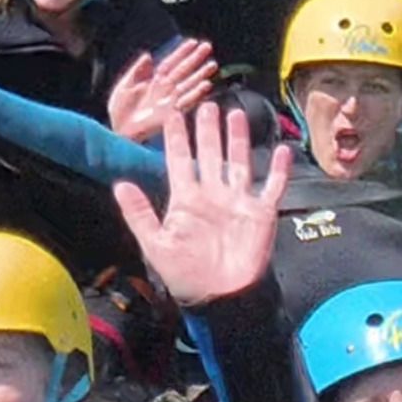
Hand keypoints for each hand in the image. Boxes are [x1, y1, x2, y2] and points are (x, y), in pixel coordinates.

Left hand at [107, 40, 216, 141]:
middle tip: (207, 47)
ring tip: (212, 65)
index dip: (181, 52)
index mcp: (153, 81)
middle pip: (183, 71)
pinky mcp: (172, 113)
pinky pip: (187, 102)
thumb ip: (137, 71)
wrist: (117, 130)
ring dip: (200, 75)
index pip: (170, 63)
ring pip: (188, 85)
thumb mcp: (125, 85)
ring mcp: (169, 101)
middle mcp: (164, 89)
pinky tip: (206, 85)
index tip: (193, 42)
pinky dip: (196, 94)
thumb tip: (147, 55)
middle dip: (195, 59)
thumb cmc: (119, 110)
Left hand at [112, 98, 292, 311]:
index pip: (178, 161)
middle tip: (205, 104)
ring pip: (238, 162)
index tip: (170, 112)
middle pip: (209, 154)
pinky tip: (282, 150)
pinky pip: (272, 186)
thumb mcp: (156, 245)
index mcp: (186, 199)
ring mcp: (237, 201)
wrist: (221, 297)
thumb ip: (139, 214)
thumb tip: (119, 184)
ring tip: (235, 114)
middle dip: (206, 130)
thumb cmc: (185, 275)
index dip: (174, 137)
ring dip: (237, 140)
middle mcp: (212, 194)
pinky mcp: (261, 213)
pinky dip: (279, 170)